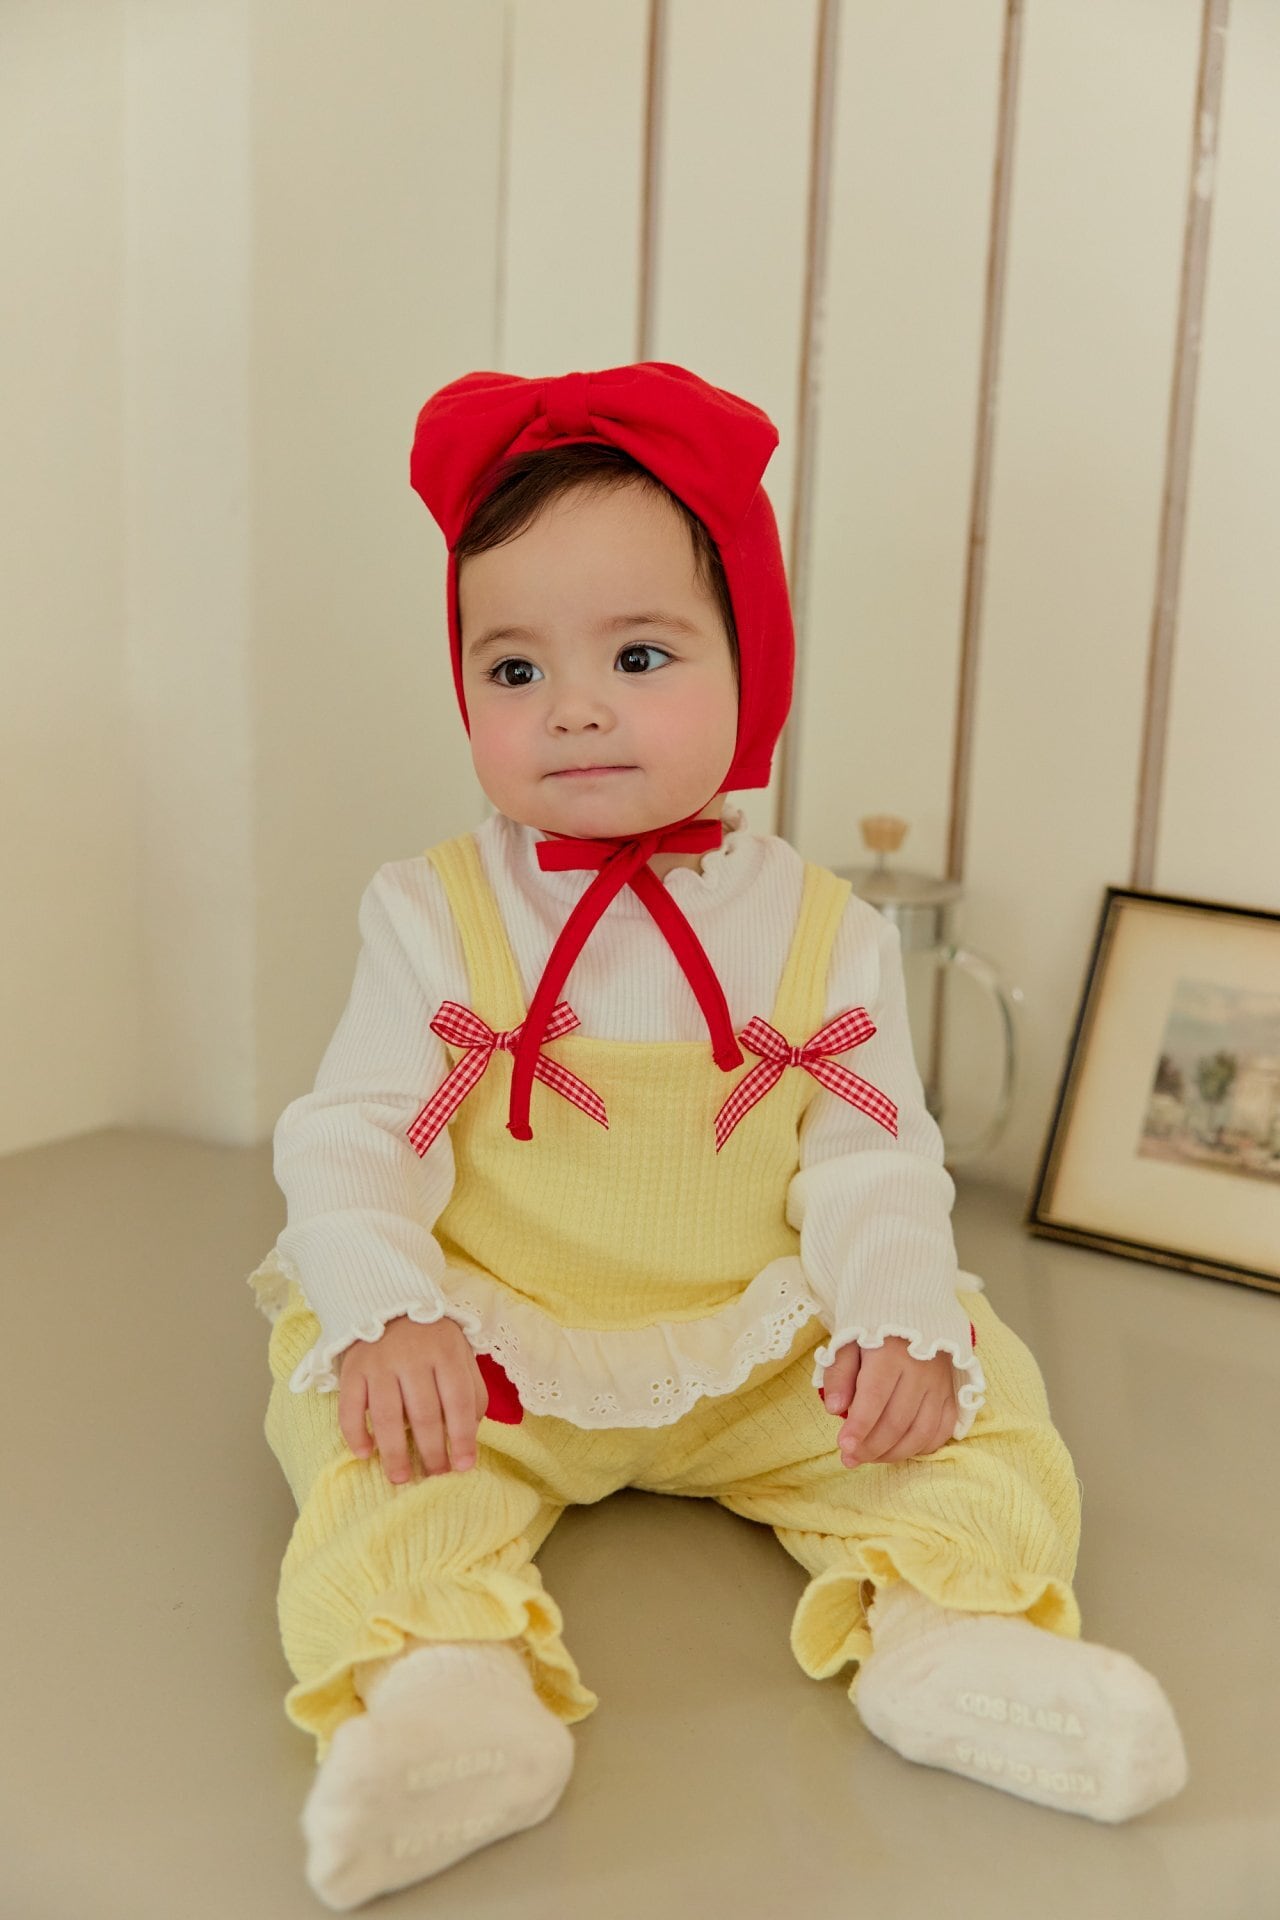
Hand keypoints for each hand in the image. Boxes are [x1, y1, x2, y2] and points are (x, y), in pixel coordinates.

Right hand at [338, 1314, 487, 1484]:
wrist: (386, 1302)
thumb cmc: (431, 1339)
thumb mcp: (460, 1354)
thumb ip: (471, 1390)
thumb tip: (470, 1435)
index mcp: (446, 1352)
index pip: (459, 1400)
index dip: (463, 1437)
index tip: (464, 1466)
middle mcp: (412, 1357)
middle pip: (424, 1413)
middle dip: (431, 1452)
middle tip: (435, 1475)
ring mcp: (379, 1363)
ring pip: (387, 1416)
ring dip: (394, 1453)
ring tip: (402, 1477)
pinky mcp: (352, 1370)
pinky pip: (350, 1408)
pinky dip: (356, 1434)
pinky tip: (365, 1454)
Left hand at [821, 1336, 957, 1466]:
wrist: (913, 1305)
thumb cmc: (874, 1326)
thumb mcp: (848, 1340)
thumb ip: (839, 1373)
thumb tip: (834, 1409)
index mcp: (891, 1353)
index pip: (874, 1398)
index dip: (859, 1427)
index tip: (844, 1447)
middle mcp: (921, 1370)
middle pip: (897, 1421)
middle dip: (871, 1447)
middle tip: (850, 1459)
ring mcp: (940, 1383)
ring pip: (921, 1432)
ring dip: (893, 1453)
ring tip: (870, 1457)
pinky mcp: (952, 1392)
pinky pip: (942, 1430)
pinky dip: (922, 1447)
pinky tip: (900, 1450)